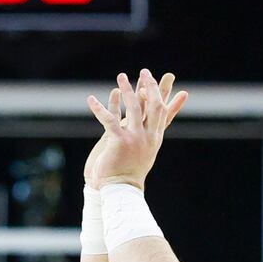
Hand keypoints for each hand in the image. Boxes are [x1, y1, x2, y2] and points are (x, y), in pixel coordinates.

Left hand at [86, 70, 186, 188]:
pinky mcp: (119, 141)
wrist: (121, 189)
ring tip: (121, 76)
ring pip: (134, 108)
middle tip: (145, 71)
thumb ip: (146, 134)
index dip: (168, 96)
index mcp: (154, 138)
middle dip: (150, 86)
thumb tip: (148, 125)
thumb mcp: (143, 151)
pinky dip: (99, 108)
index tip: (171, 81)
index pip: (164, 113)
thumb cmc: (129, 171)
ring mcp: (135, 138)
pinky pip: (109, 120)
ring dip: (127, 90)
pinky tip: (91, 99)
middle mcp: (148, 136)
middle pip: (153, 105)